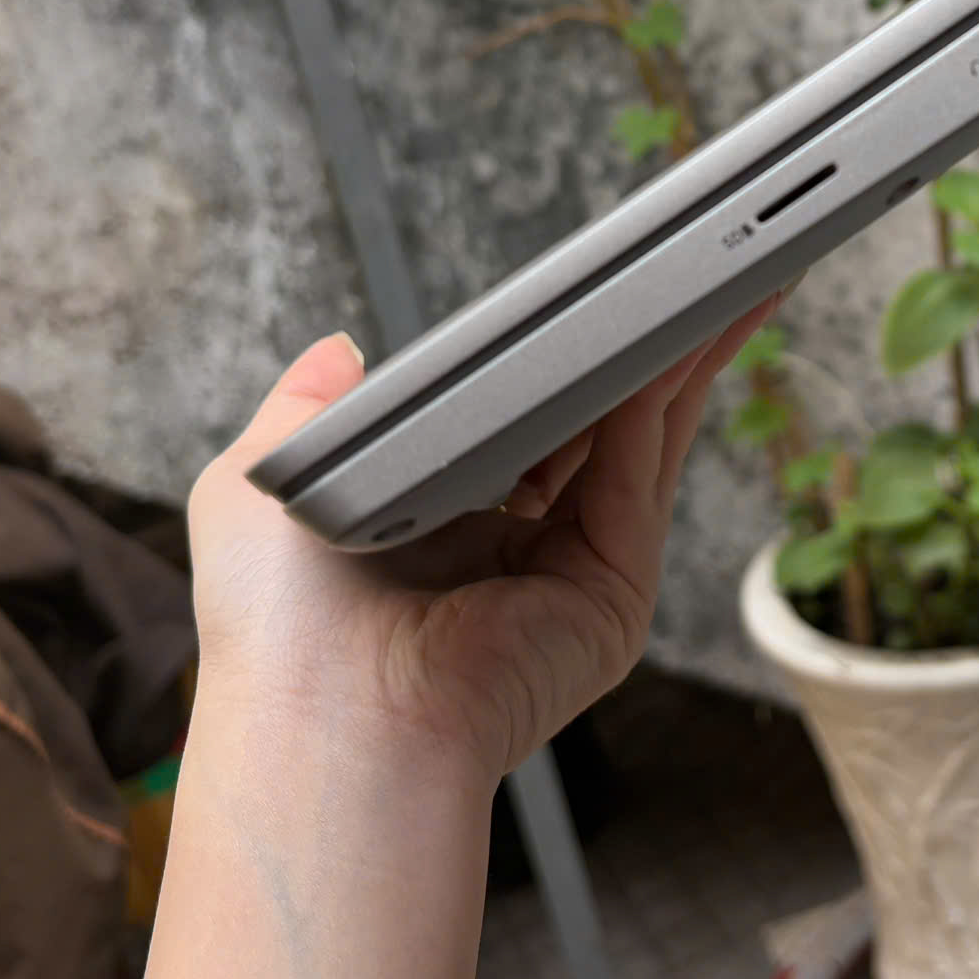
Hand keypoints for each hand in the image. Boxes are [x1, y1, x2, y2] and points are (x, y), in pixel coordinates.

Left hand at [188, 296, 783, 788]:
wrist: (329, 715)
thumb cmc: (279, 623)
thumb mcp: (258, 480)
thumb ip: (304, 406)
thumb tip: (336, 347)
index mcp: (430, 521)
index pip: (510, 420)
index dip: (549, 353)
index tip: (583, 288)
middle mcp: (506, 548)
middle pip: (592, 421)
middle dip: (640, 343)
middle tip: (685, 263)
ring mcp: (569, 571)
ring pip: (636, 436)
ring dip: (679, 353)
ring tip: (720, 270)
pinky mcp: (612, 590)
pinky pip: (644, 469)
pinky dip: (671, 392)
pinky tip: (687, 328)